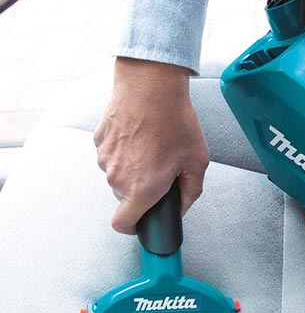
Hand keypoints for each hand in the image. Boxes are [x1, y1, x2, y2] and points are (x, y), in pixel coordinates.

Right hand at [94, 57, 209, 233]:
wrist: (150, 86)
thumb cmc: (175, 122)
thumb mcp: (197, 161)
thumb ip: (191, 191)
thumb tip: (182, 206)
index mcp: (142, 189)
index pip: (123, 225)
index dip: (134, 226)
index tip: (144, 220)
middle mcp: (117, 178)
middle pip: (125, 198)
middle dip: (142, 190)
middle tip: (161, 169)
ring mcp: (104, 159)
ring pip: (117, 176)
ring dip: (132, 168)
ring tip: (152, 146)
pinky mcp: (98, 141)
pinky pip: (111, 156)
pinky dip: (123, 151)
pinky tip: (139, 134)